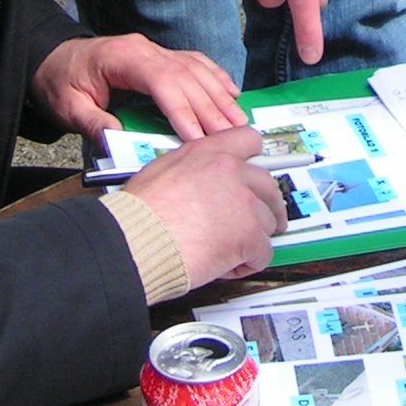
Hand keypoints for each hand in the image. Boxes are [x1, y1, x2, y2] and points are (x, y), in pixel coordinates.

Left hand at [31, 34, 247, 141]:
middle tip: (232, 134)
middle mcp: (144, 49)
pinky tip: (231, 91)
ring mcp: (154, 50)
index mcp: (122, 58)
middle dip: (210, 107)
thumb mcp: (66, 107)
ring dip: (219, 95)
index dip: (182, 109)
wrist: (54, 59)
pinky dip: (215, 76)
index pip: (161, 81)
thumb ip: (92, 123)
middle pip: (186, 77)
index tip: (198, 137)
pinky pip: (194, 62)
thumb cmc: (60, 82)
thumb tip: (119, 141)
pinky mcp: (159, 56)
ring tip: (239, 119)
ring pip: (196, 69)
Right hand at [123, 127, 285, 288]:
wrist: (136, 240)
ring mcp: (244, 202)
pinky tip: (226, 266)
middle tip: (258, 223)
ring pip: (268, 222)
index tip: (254, 178)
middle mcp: (231, 171)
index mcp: (210, 153)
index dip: (256, 161)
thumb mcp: (163, 169)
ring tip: (226, 251)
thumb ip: (194, 168)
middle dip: (266, 207)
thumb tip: (201, 180)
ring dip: (253, 238)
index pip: (249, 140)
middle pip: (269, 186)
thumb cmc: (140, 214)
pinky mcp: (249, 234)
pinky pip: (264, 252)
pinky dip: (248, 264)